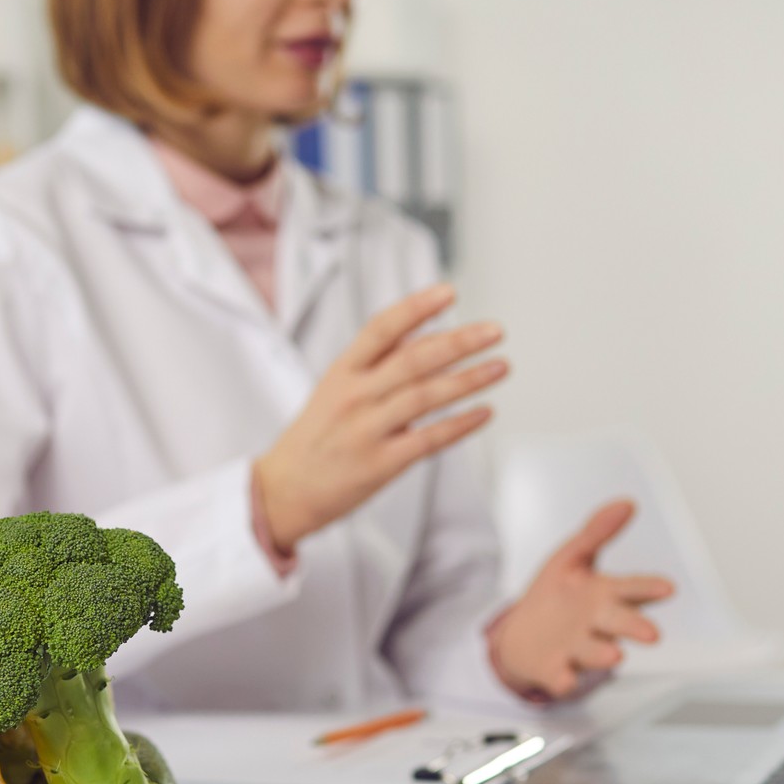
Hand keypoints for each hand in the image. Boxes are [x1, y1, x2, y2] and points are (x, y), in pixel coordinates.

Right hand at [255, 282, 507, 550]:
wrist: (282, 491)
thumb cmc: (316, 436)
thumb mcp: (333, 388)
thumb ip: (375, 363)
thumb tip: (420, 331)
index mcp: (342, 371)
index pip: (382, 329)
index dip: (416, 308)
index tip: (449, 292)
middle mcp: (354, 396)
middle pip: (414, 360)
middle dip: (459, 342)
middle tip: (495, 331)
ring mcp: (366, 431)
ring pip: (426, 396)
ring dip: (469, 380)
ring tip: (500, 367)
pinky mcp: (380, 464)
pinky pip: (429, 439)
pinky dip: (461, 424)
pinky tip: (485, 411)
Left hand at [490, 500, 676, 701]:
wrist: (521, 638)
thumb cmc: (556, 597)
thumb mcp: (573, 557)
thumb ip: (598, 531)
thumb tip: (627, 503)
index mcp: (604, 594)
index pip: (631, 589)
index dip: (648, 589)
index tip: (667, 588)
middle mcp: (596, 623)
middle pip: (619, 623)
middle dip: (635, 626)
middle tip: (652, 634)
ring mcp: (576, 648)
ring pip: (594, 651)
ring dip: (604, 653)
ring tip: (615, 654)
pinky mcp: (555, 668)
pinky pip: (561, 676)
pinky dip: (564, 679)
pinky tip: (565, 678)